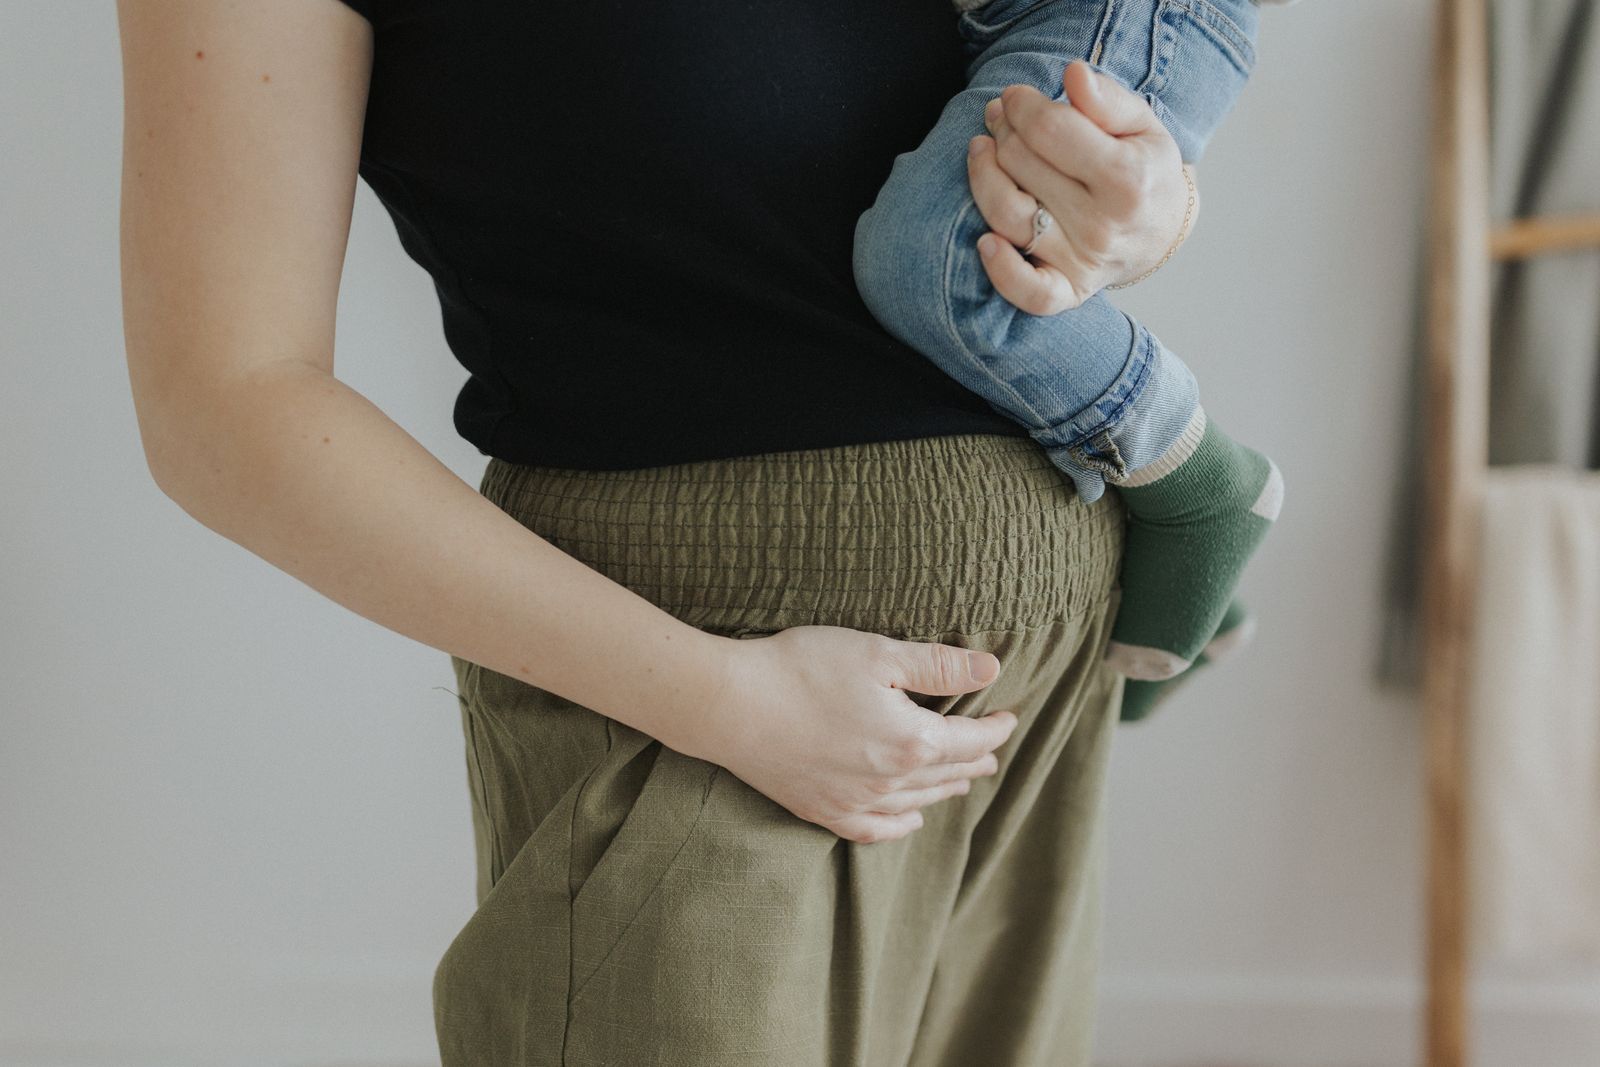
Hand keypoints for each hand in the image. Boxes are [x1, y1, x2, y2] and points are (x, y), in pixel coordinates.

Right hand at [683, 625, 1016, 843]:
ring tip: (961, 780)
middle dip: (974, 759)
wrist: (730, 705)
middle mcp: (890, 782)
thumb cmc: (801, 669)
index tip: (1008, 717)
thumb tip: (991, 670)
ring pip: (917, 801)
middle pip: (947, 773)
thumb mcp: (877, 654)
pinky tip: (909, 819)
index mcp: (912, 742)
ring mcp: (855, 802)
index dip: (994, 729)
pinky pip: (874, 829)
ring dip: (944, 789)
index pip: (970, 740)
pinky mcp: (821, 810)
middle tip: (991, 751)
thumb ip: (938, 666)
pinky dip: (899, 825)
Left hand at [965, 60, 1199, 313]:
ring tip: (980, 150)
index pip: (1051, 131)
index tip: (1014, 96)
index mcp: (1127, 178)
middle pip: (1023, 166)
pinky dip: (1002, 272)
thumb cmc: (1144, 169)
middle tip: (1000, 118)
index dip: (1023, 106)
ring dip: (983, 177)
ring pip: (1009, 216)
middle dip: (1004, 131)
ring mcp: (1083, 261)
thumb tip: (1073, 74)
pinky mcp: (1068, 290)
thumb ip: (1107, 99)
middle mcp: (1104, 225)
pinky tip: (985, 241)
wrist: (1161, 230)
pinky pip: (1029, 293)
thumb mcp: (1141, 125)